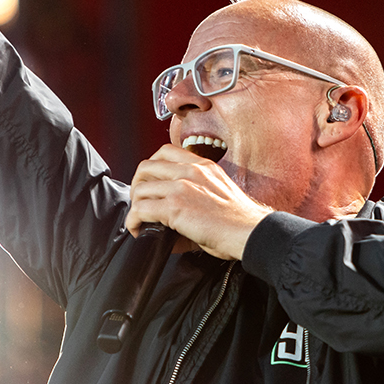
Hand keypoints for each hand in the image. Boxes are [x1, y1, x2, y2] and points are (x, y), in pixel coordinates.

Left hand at [126, 145, 274, 260]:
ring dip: (135, 205)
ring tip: (139, 219)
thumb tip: (176, 212)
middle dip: (137, 186)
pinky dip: (134, 221)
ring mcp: (181, 187)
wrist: (250, 232)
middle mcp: (190, 171)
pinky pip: (140, 209)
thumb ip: (196, 193)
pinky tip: (138, 229)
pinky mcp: (175, 206)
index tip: (150, 183)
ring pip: (140, 189)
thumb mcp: (219, 193)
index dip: (151, 168)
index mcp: (202, 165)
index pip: (165, 152)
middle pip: (146, 167)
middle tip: (140, 202)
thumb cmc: (240, 220)